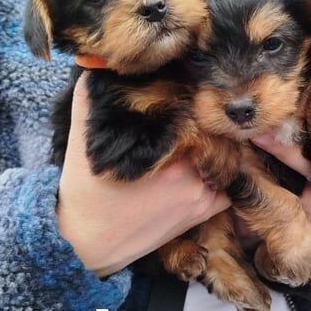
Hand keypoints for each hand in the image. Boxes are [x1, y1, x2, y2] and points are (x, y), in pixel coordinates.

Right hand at [56, 73, 229, 275]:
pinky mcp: (202, 215)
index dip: (197, 103)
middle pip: (217, 138)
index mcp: (168, 154)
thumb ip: (87, 101)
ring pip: (228, 162)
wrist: (88, 244)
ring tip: (212, 135)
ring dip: (222, 149)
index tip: (192, 95)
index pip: (199, 118)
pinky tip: (212, 164)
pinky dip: (225, 175)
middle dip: (212, 125)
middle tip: (207, 110)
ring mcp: (200, 198)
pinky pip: (228, 188)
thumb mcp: (82, 143)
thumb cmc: (85, 194)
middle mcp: (191, 177)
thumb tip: (95, 66)